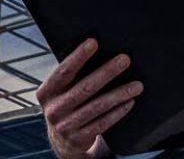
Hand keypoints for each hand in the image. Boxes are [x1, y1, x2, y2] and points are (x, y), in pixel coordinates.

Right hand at [36, 39, 142, 158]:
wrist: (61, 141)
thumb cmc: (65, 104)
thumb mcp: (58, 92)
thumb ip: (69, 77)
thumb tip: (94, 50)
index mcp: (46, 92)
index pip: (63, 71)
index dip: (78, 57)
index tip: (93, 42)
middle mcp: (54, 109)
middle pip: (85, 88)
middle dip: (107, 72)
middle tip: (124, 60)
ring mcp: (66, 126)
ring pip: (98, 106)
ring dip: (119, 94)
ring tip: (137, 85)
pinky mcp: (80, 139)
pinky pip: (103, 123)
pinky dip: (118, 112)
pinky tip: (129, 101)